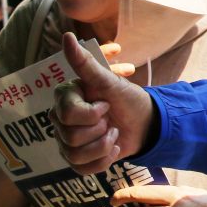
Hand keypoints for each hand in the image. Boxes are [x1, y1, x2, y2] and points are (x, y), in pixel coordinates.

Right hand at [53, 32, 153, 173]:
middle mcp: (61, 120)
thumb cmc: (127, 99)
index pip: (68, 114)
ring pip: (75, 154)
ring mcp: (67, 141)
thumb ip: (86, 63)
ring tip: (114, 134)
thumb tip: (67, 37)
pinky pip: (81, 169)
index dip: (93, 113)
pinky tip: (113, 148)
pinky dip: (104, 160)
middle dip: (100, 129)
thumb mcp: (109, 81)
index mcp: (65, 99)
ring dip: (104, 146)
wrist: (146, 122)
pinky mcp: (77, 159)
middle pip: (70, 136)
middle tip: (111, 120)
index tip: (106, 104)